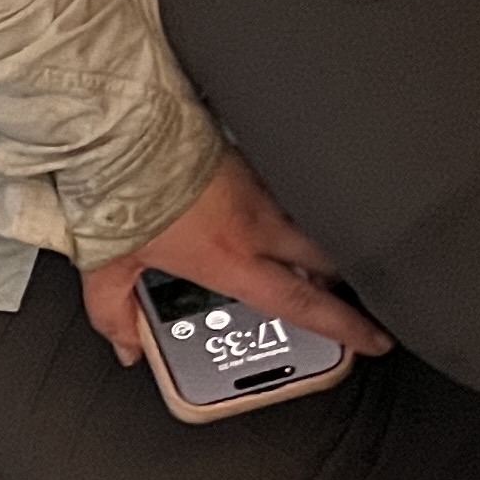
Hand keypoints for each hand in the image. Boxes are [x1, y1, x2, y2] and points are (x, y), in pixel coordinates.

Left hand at [80, 150, 390, 369]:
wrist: (126, 132)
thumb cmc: (119, 197)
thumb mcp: (106, 270)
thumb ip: (114, 315)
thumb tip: (128, 346)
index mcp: (229, 259)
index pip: (300, 302)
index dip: (343, 326)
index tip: (373, 339)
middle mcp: (256, 224)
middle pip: (327, 259)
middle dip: (341, 281)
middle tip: (337, 295)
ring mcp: (261, 189)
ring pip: (312, 223)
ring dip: (317, 243)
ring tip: (308, 259)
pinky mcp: (254, 160)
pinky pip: (288, 191)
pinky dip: (292, 208)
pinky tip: (274, 214)